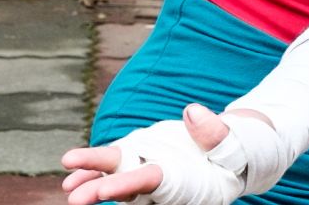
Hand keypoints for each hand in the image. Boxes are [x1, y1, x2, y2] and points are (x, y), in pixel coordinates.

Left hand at [61, 104, 236, 204]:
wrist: (236, 151)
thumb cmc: (241, 152)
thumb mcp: (239, 145)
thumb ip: (216, 134)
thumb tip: (192, 112)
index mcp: (186, 185)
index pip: (152, 182)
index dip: (128, 185)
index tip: (104, 190)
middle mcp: (163, 184)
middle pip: (128, 188)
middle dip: (101, 191)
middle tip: (75, 199)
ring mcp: (150, 170)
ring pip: (115, 177)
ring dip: (90, 181)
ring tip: (67, 185)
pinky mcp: (142, 157)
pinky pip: (114, 165)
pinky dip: (93, 169)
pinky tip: (70, 169)